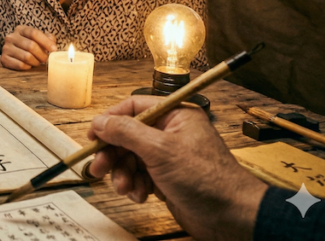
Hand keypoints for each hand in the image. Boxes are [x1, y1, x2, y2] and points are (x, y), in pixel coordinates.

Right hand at [0, 25, 55, 69]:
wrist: (11, 57)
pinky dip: (28, 67)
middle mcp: (11, 37)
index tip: (54, 50)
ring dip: (35, 62)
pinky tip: (29, 65)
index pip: (34, 33)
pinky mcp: (4, 59)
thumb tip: (53, 45)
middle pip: (31, 46)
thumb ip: (47, 39)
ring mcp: (6, 48)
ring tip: (37, 62)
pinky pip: (20, 65)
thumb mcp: (37, 40)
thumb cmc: (28, 47)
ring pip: (26, 56)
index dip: (46, 42)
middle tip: (45, 59)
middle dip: (42, 55)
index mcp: (20, 29)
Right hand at [88, 96, 266, 240]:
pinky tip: (141, 196)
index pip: (133, 108)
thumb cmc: (206, 180)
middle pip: (128, 136)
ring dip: (123, 174)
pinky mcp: (166, 178)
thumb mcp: (160, 150)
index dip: (110, 121)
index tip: (93, 136)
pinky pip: (140, 176)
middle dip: (113, 154)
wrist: (231, 217)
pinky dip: (135, 186)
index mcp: (175, 116)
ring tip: (126, 188)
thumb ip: (126, 132)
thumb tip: (100, 121)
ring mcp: (168, 156)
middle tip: (99, 168)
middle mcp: (170, 133)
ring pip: (131, 158)